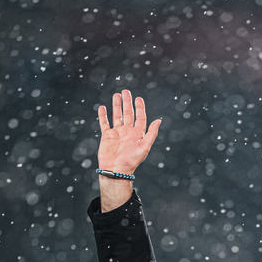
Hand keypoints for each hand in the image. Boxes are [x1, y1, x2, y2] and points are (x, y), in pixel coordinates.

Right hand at [97, 90, 161, 210]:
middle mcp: (127, 132)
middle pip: (128, 114)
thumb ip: (151, 133)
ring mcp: (117, 133)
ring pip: (117, 116)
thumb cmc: (131, 161)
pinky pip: (104, 123)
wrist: (116, 170)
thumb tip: (159, 120)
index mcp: (137, 134)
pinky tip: (103, 107)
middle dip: (127, 102)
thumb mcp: (144, 146)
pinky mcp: (107, 136)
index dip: (140, 108)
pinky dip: (103, 115)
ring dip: (117, 105)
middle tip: (126, 91)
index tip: (138, 98)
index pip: (140, 117)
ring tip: (116, 95)